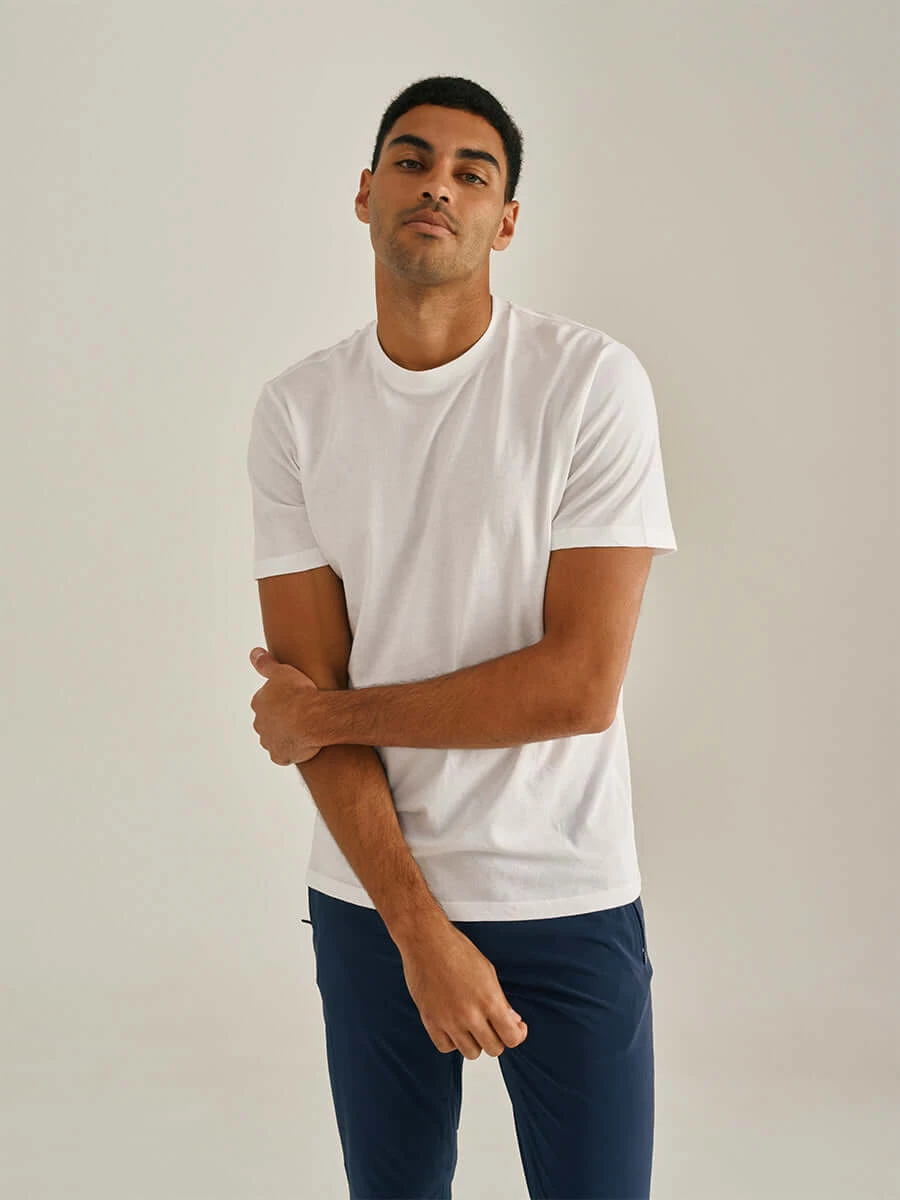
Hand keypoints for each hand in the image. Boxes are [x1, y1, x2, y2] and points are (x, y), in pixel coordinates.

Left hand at [249, 647, 321, 764]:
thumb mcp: (282, 671)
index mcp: (258, 703)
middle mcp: (259, 724)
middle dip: (280, 720)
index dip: (280, 701)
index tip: (294, 699)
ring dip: (285, 736)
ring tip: (304, 730)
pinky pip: (284, 755)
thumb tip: (254, 652)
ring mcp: (268, 741)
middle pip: (268, 722)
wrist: (312, 717)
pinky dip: (292, 751)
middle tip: (300, 715)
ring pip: (275, 739)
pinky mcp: (279, 756)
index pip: (265, 702)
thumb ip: (265, 663)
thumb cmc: (299, 692)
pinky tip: (304, 745)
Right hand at [398, 922, 527, 1059]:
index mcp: (489, 1000)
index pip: (511, 1037)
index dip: (517, 1035)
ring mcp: (448, 1021)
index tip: (516, 1028)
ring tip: (473, 1026)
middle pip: (493, 1049)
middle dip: (498, 1038)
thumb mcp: (488, 971)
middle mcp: (469, 1015)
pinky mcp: (430, 1021)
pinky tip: (455, 1027)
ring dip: (476, 1042)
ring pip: (470, 1052)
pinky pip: (446, 1047)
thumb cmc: (457, 949)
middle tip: (494, 1026)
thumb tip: (513, 1021)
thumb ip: (501, 1001)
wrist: (426, 941)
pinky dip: (453, 1041)